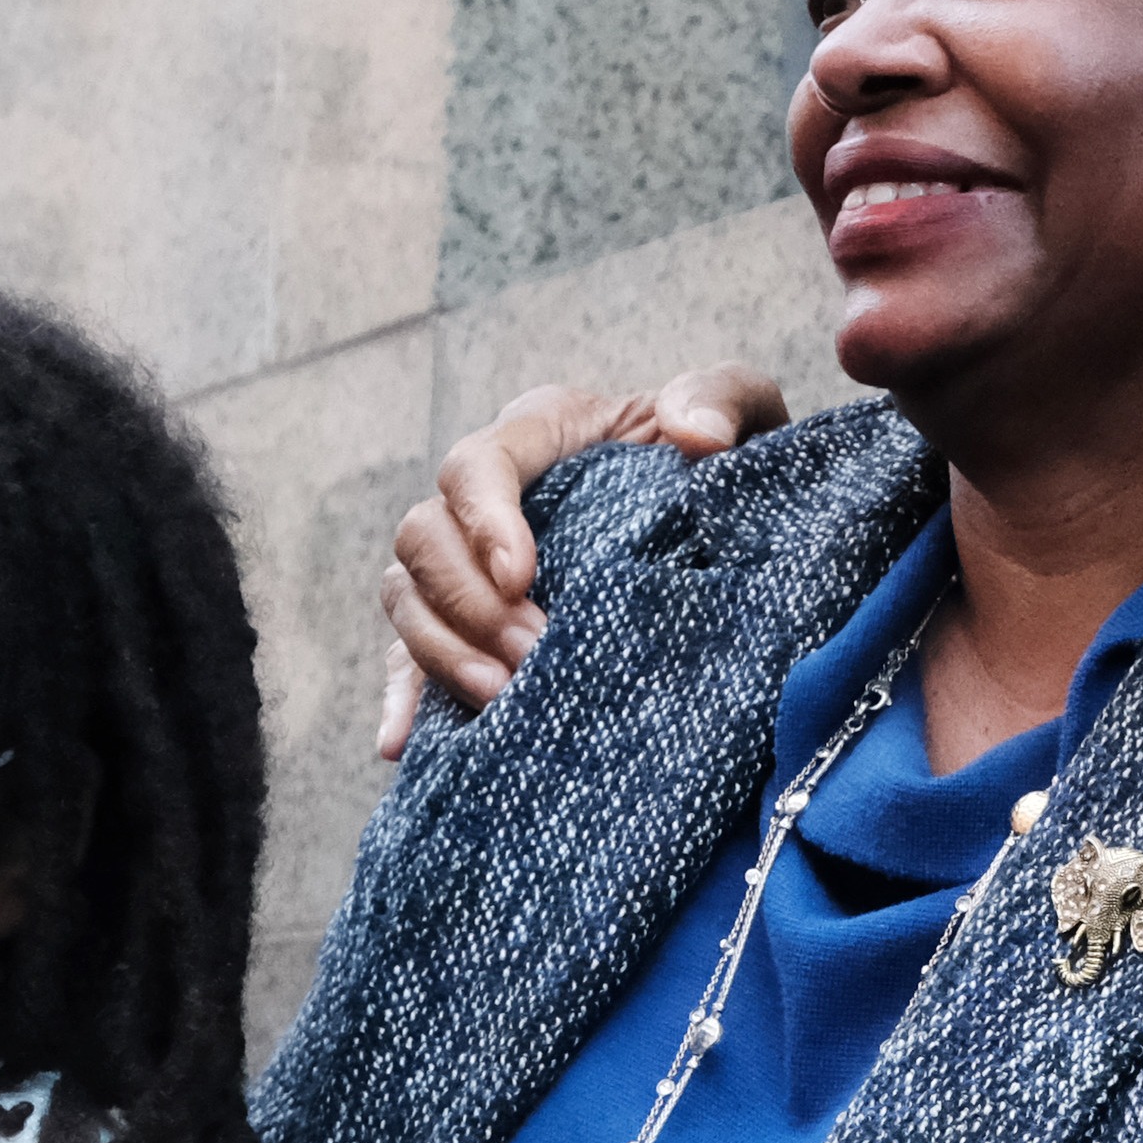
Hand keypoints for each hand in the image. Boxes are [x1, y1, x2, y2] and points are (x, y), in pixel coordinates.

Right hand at [369, 364, 787, 755]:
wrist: (731, 521)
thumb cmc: (724, 457)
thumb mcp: (740, 409)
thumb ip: (722, 397)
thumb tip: (695, 435)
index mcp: (540, 433)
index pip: (475, 465)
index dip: (483, 519)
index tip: (522, 574)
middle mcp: (487, 497)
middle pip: (423, 538)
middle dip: (469, 601)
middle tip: (533, 652)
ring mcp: (470, 563)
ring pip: (406, 597)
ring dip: (444, 650)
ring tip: (502, 698)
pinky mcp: (472, 624)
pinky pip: (410, 658)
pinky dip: (402, 699)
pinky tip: (401, 745)